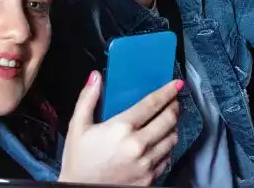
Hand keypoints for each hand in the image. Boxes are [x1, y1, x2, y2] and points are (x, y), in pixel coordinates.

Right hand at [58, 71, 181, 185]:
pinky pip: (167, 158)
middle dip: (174, 107)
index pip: (152, 104)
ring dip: (172, 127)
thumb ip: (88, 99)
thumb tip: (95, 77)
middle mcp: (138, 146)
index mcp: (121, 129)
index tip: (176, 84)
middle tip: (172, 102)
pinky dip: (166, 148)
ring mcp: (146, 164)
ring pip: (172, 139)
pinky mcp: (150, 178)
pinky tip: (158, 143)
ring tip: (166, 122)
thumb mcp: (77, 127)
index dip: (167, 91)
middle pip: (169, 120)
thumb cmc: (78, 161)